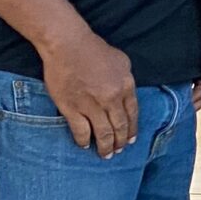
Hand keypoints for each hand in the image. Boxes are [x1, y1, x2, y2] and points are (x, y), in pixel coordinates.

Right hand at [42, 27, 138, 157]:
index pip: (132, 115)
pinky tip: (84, 145)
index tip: (130, 140)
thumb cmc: (94, 50)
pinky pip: (80, 131)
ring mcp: (91, 105)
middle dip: (119, 142)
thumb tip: (127, 96)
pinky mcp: (71, 108)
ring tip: (105, 155)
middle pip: (119, 127)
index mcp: (126, 87)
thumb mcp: (121, 62)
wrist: (68, 45)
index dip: (131, 130)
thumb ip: (126, 81)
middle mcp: (111, 99)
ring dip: (105, 146)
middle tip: (118, 151)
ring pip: (102, 133)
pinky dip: (83, 141)